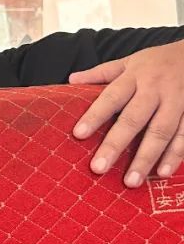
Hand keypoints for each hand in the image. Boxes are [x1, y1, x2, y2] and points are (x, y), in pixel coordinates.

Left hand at [70, 40, 183, 186]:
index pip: (111, 97)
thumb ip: (102, 73)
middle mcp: (155, 90)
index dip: (95, 115)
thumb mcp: (130, 61)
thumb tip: (71, 80)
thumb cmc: (157, 62)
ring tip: (131, 181)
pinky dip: (175, 155)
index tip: (78, 134)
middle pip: (134, 119)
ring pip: (161, 131)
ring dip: (146, 158)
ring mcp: (178, 102)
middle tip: (98, 168)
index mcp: (135, 77)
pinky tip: (162, 173)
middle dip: (115, 144)